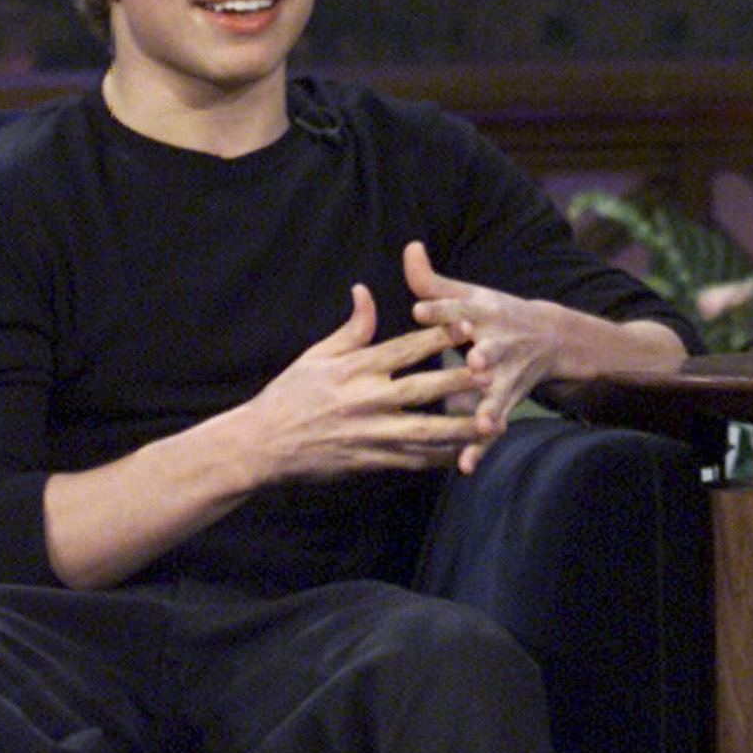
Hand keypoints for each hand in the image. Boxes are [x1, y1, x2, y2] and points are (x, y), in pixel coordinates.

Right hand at [238, 283, 490, 477]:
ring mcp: (368, 434)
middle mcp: (365, 400)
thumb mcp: (316, 355)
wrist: (260, 445)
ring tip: (491, 422)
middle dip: (458, 381)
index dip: (439, 335)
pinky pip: (411, 461)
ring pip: (424, 432)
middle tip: (492, 372)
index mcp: (354, 369)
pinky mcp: (368, 461)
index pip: (404, 348)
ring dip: (459, 427)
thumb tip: (366, 290)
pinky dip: (439, 459)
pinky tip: (466, 455)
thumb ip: (351, 328)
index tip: (469, 325)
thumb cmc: (289, 395)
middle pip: (421, 389)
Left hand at [404, 240, 568, 471]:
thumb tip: (410, 246)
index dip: (441, 309)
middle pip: (490, 350)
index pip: (459, 309)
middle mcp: (498, 343)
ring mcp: (505, 375)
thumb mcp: (470, 294)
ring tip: (483, 423)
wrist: (554, 338)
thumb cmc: (497, 315)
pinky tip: (465, 465)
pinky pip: (493, 427)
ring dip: (490, 408)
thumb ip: (434, 280)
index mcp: (483, 314)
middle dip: (483, 356)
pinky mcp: (507, 401)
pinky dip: (480, 447)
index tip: (419, 310)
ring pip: (497, 393)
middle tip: (475, 361)